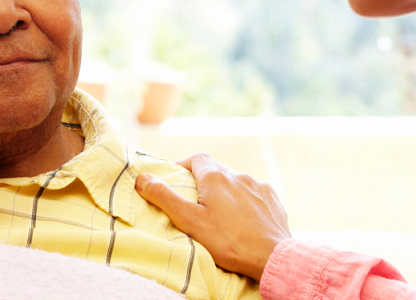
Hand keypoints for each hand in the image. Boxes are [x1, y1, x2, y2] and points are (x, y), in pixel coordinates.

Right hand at [135, 153, 291, 279]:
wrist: (270, 256)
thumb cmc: (227, 241)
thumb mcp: (189, 221)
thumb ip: (165, 198)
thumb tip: (143, 178)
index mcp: (216, 178)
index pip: (197, 158)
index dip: (185, 165)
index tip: (178, 178)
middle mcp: (238, 176)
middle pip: (217, 170)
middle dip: (205, 180)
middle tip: (196, 200)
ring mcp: (258, 186)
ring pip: (236, 181)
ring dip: (226, 191)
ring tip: (221, 212)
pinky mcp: (272, 199)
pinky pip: (254, 192)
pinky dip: (245, 200)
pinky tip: (243, 217)